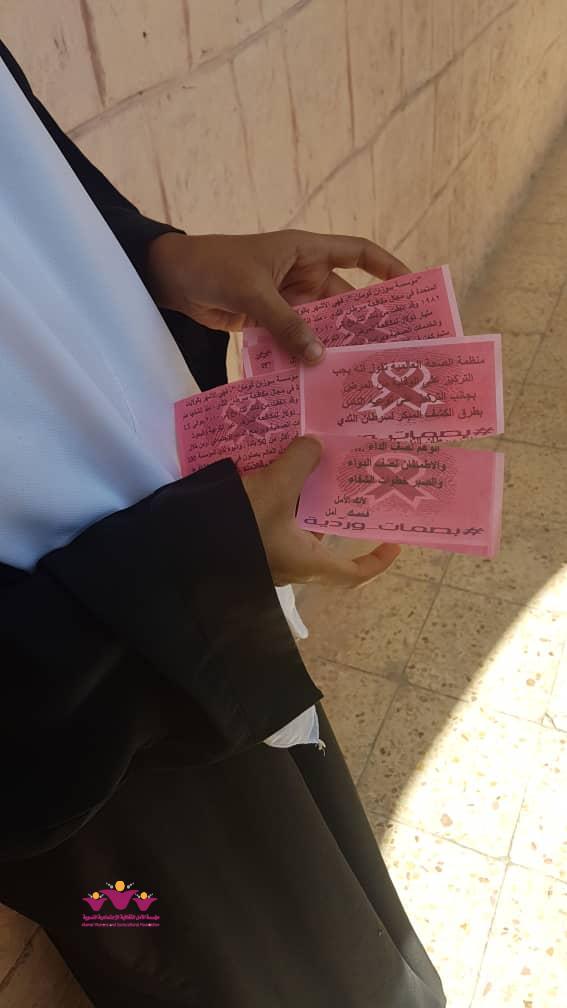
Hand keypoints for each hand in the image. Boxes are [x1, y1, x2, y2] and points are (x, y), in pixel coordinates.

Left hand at [146, 230, 408, 363]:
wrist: (173, 278)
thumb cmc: (214, 267)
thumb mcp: (253, 292)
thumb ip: (286, 324)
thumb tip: (319, 357)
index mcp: (306, 251)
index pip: (357, 252)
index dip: (386, 267)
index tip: (411, 287)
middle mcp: (302, 274)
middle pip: (342, 299)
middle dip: (361, 323)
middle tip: (385, 352)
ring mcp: (286, 300)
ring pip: (318, 325)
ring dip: (329, 345)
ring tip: (353, 373)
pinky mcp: (268, 321)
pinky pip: (294, 339)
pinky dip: (302, 356)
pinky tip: (314, 379)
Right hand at [242, 436, 399, 586]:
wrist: (180, 544)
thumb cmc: (239, 525)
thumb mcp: (274, 487)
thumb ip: (300, 462)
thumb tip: (316, 445)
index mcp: (307, 563)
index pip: (352, 575)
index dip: (377, 561)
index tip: (394, 542)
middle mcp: (291, 566)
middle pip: (324, 545)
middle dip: (334, 515)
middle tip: (345, 485)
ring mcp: (265, 558)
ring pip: (296, 531)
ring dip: (305, 505)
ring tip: (311, 470)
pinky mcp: (245, 545)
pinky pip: (273, 525)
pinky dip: (280, 503)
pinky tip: (274, 475)